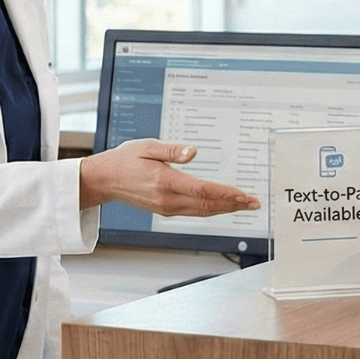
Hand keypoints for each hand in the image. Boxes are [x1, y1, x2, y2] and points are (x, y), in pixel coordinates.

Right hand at [78, 139, 259, 216]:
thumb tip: (194, 152)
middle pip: (207, 204)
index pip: (202, 190)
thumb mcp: (147, 146)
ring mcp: (167, 208)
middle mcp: (167, 199)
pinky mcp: (166, 210)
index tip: (244, 194)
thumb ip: (172, 150)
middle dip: (233, 204)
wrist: (105, 180)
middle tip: (254, 202)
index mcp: (164, 181)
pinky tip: (223, 205)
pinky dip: (212, 209)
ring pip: (203, 211)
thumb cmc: (125, 160)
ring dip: (226, 208)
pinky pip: (194, 212)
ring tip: (245, 205)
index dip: (226, 193)